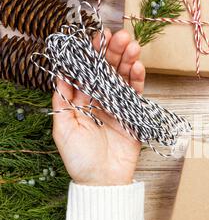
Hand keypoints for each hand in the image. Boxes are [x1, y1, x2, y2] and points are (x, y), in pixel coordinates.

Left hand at [52, 30, 145, 185]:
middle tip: (120, 37)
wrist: (104, 181)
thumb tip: (59, 74)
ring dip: (128, 62)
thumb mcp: (64, 130)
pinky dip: (138, 81)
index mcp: (81, 102)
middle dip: (113, 53)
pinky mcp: (134, 115)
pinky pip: (136, 95)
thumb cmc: (80, 160)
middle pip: (107, 71)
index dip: (92, 54)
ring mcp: (118, 107)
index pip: (87, 72)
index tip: (98, 38)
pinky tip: (138, 67)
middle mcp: (99, 101)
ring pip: (123, 79)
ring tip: (132, 47)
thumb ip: (63, 102)